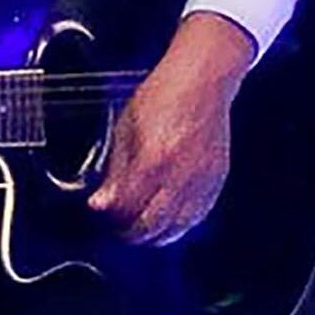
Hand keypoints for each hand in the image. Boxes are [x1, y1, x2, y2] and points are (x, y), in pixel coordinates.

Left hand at [87, 10, 251, 244]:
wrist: (202, 79)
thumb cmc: (163, 96)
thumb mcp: (125, 128)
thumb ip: (115, 170)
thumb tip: (102, 201)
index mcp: (154, 158)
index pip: (127, 206)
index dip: (109, 216)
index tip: (98, 214)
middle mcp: (181, 173)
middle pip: (151, 224)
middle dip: (127, 232)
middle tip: (113, 228)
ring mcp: (203, 179)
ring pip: (176, 227)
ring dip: (152, 234)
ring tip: (135, 228)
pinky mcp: (216, 179)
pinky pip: (197, 216)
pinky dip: (178, 226)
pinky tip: (164, 222)